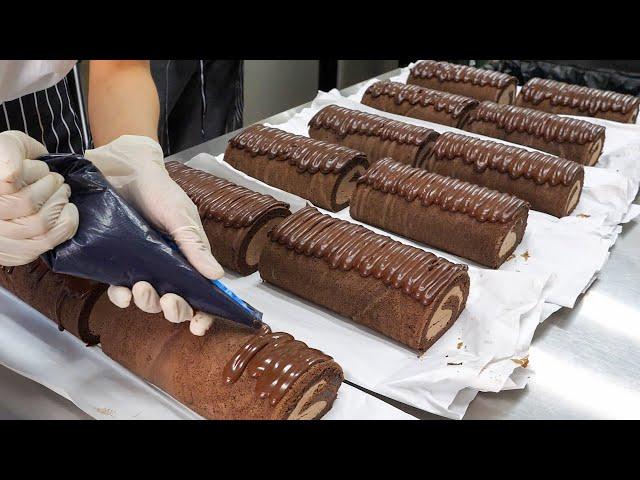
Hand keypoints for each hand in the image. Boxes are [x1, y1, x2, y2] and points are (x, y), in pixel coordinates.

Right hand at [0, 131, 78, 265]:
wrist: (12, 185)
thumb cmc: (10, 163)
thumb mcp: (6, 147)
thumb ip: (7, 154)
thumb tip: (11, 176)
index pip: (11, 181)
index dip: (34, 171)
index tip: (40, 168)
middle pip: (26, 203)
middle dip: (51, 186)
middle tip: (57, 180)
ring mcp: (0, 240)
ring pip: (39, 224)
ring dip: (59, 203)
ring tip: (62, 192)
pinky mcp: (16, 253)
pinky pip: (46, 241)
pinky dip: (66, 223)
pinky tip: (68, 210)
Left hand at [84, 135, 222, 334]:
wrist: (124, 171)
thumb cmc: (159, 190)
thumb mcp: (181, 216)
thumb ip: (195, 246)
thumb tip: (216, 276)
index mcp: (191, 258)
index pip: (203, 294)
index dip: (203, 314)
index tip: (199, 326)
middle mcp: (169, 267)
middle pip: (176, 303)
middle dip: (174, 309)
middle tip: (169, 300)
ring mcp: (144, 266)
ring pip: (149, 300)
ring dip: (146, 302)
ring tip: (141, 288)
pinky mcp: (120, 263)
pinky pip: (121, 290)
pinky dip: (121, 295)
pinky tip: (121, 290)